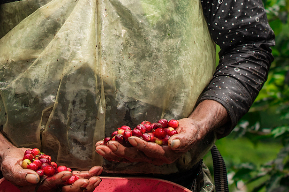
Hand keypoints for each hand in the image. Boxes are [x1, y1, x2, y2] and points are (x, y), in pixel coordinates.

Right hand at [0, 127, 102, 190]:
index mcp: (36, 190)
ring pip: (73, 185)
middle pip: (66, 190)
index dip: (59, 182)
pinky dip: (85, 174)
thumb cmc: (10, 165)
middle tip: (91, 180)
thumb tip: (34, 179)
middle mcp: (48, 189)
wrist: (14, 159)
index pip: (50, 188)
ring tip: (98, 175)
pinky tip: (96, 170)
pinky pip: (75, 177)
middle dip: (80, 186)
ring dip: (86, 181)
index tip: (68, 174)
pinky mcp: (61, 176)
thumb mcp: (12, 169)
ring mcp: (56, 183)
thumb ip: (22, 175)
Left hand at [94, 100, 227, 165]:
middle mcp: (154, 157)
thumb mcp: (189, 134)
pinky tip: (103, 143)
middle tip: (108, 144)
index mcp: (165, 155)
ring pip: (127, 155)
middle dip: (120, 150)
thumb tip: (174, 143)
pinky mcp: (141, 149)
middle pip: (134, 156)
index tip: (131, 138)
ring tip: (99, 147)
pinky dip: (115, 147)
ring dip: (112, 151)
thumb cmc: (189, 132)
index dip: (140, 145)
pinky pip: (126, 150)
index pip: (150, 151)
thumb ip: (182, 139)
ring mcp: (146, 154)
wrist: (187, 131)